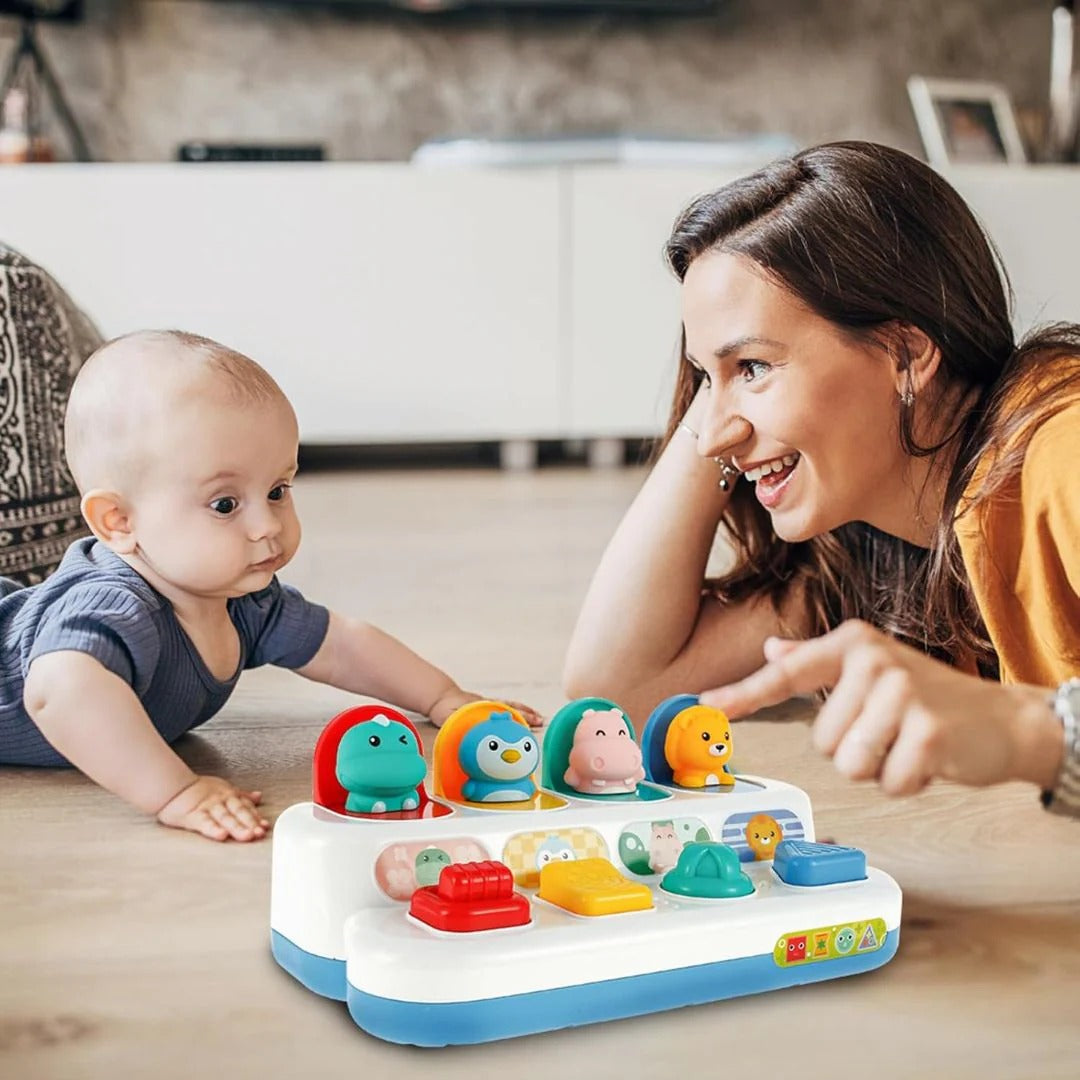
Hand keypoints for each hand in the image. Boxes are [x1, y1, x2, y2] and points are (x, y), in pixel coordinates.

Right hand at [156, 776, 269, 841]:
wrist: (172, 788)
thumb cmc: (198, 790)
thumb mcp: (224, 788)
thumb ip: (242, 795)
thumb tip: (259, 797)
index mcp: (230, 795)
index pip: (246, 807)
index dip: (256, 817)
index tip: (265, 826)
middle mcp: (221, 801)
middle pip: (238, 812)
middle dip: (251, 822)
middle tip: (260, 832)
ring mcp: (208, 807)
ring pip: (225, 818)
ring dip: (237, 827)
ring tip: (247, 836)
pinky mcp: (193, 815)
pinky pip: (205, 823)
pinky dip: (213, 829)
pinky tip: (222, 836)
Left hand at [428, 687, 544, 728]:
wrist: (440, 697)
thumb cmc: (445, 709)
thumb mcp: (449, 718)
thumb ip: (458, 724)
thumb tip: (467, 733)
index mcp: (480, 706)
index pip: (500, 710)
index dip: (513, 716)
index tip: (524, 724)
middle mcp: (489, 704)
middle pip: (510, 708)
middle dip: (525, 715)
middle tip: (539, 722)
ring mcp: (491, 704)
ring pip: (512, 707)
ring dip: (526, 713)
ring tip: (540, 720)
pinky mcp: (490, 706)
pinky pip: (508, 707)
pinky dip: (519, 711)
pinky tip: (527, 717)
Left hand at [699, 620, 1058, 794]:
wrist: (1000, 720)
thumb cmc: (925, 698)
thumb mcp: (869, 671)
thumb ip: (816, 663)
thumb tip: (772, 648)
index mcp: (851, 645)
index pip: (785, 674)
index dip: (742, 694)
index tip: (704, 704)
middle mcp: (872, 660)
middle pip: (821, 741)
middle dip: (853, 749)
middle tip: (890, 731)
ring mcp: (902, 692)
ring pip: (849, 764)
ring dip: (878, 768)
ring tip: (906, 743)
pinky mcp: (930, 730)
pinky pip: (888, 781)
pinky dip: (906, 783)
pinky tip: (928, 759)